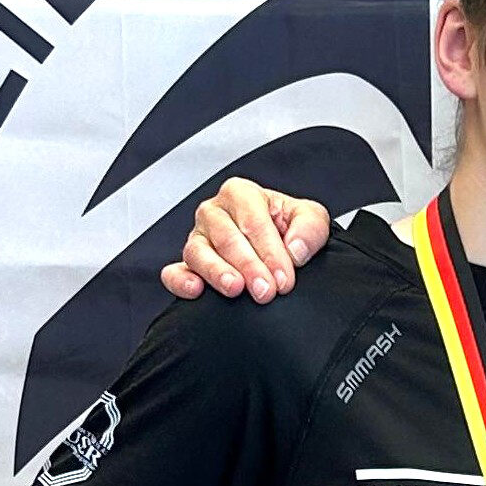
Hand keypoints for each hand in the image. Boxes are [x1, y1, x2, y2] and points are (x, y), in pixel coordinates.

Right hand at [163, 178, 331, 301]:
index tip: (284, 278)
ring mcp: (198, 239)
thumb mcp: (311, 219)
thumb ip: (310, 228)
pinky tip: (196, 290)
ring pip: (199, 253)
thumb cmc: (289, 228)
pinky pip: (174, 272)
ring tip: (235, 288)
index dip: (270, 251)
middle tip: (266, 291)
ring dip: (217, 272)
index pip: (253, 222)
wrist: (278, 247)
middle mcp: (214, 213)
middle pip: (227, 238)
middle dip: (249, 266)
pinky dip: (181, 282)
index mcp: (241, 194)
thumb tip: (295, 250)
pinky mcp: (188, 265)